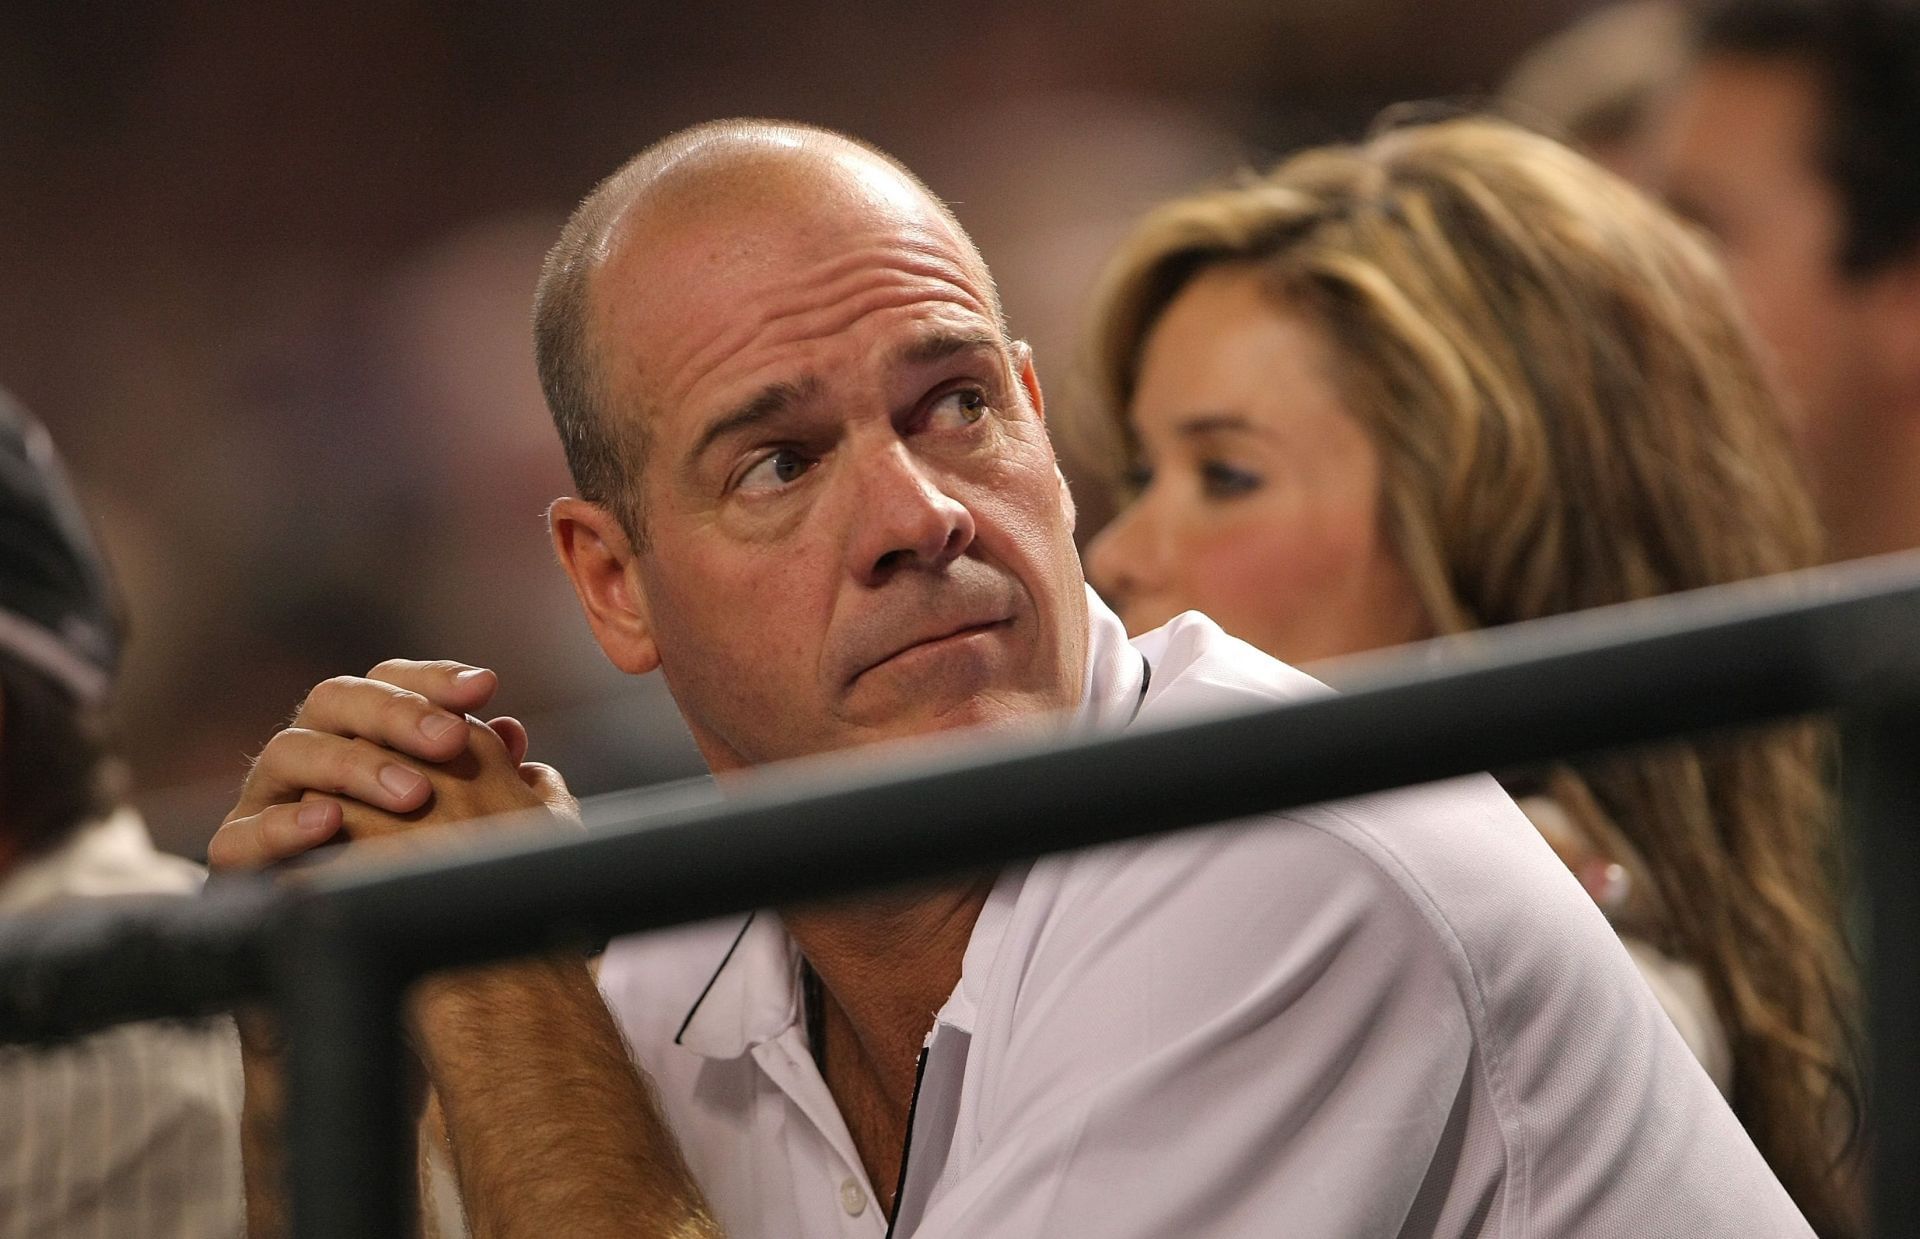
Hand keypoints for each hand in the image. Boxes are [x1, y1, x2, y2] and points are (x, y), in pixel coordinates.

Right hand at [208, 660, 564, 871]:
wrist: (367, 972)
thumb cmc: (423, 888)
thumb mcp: (468, 831)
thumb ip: (486, 782)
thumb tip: (513, 735)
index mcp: (363, 738)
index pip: (390, 683)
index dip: (434, 680)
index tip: (484, 689)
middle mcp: (311, 757)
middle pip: (337, 700)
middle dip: (397, 713)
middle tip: (452, 740)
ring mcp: (267, 803)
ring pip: (291, 752)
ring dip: (353, 765)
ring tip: (413, 794)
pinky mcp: (236, 861)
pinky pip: (242, 835)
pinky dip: (283, 825)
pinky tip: (328, 823)